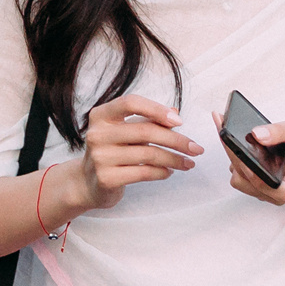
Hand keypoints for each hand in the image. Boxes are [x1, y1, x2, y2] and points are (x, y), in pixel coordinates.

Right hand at [60, 96, 201, 215]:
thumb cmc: (112, 152)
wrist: (88, 182)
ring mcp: (100, 157)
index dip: (157, 109)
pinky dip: (162, 172)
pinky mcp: (107, 178)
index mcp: (101, 116)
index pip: (131, 103)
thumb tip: (175, 112)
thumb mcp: (126, 131)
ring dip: (174, 159)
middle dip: (176, 140)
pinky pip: (143, 173)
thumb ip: (148, 121)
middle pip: (145, 131)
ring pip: (148, 155)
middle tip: (196, 148)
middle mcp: (97, 134)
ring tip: (188, 163)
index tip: (180, 121)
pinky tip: (169, 172)